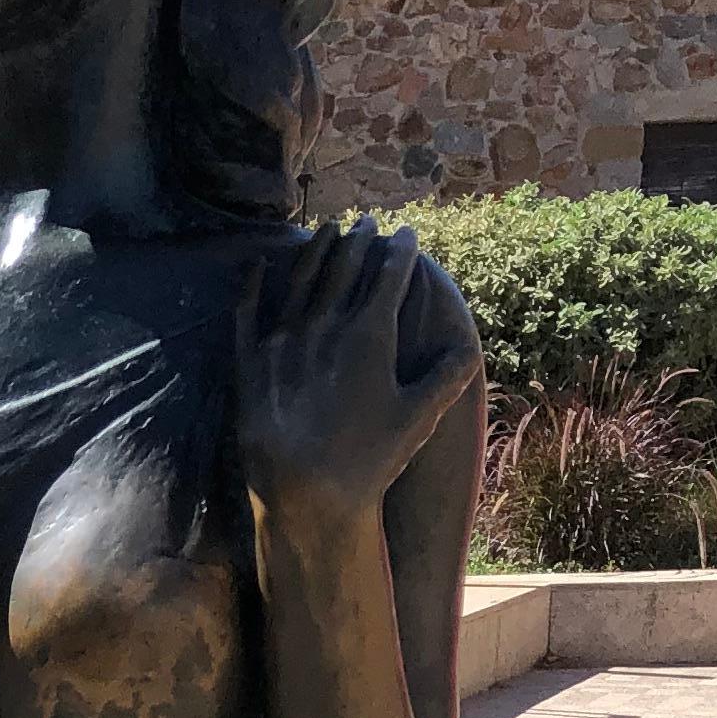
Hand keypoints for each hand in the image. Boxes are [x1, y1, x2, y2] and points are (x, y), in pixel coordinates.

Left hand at [233, 221, 482, 521]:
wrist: (306, 496)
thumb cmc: (370, 459)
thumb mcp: (421, 417)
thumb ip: (448, 375)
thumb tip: (467, 346)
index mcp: (369, 332)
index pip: (389, 276)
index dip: (401, 251)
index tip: (406, 234)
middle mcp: (325, 325)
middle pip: (345, 267)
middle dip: (360, 240)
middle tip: (368, 221)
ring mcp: (283, 341)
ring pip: (300, 279)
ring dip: (316, 249)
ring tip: (328, 228)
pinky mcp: (250, 363)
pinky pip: (249, 312)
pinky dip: (256, 285)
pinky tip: (262, 265)